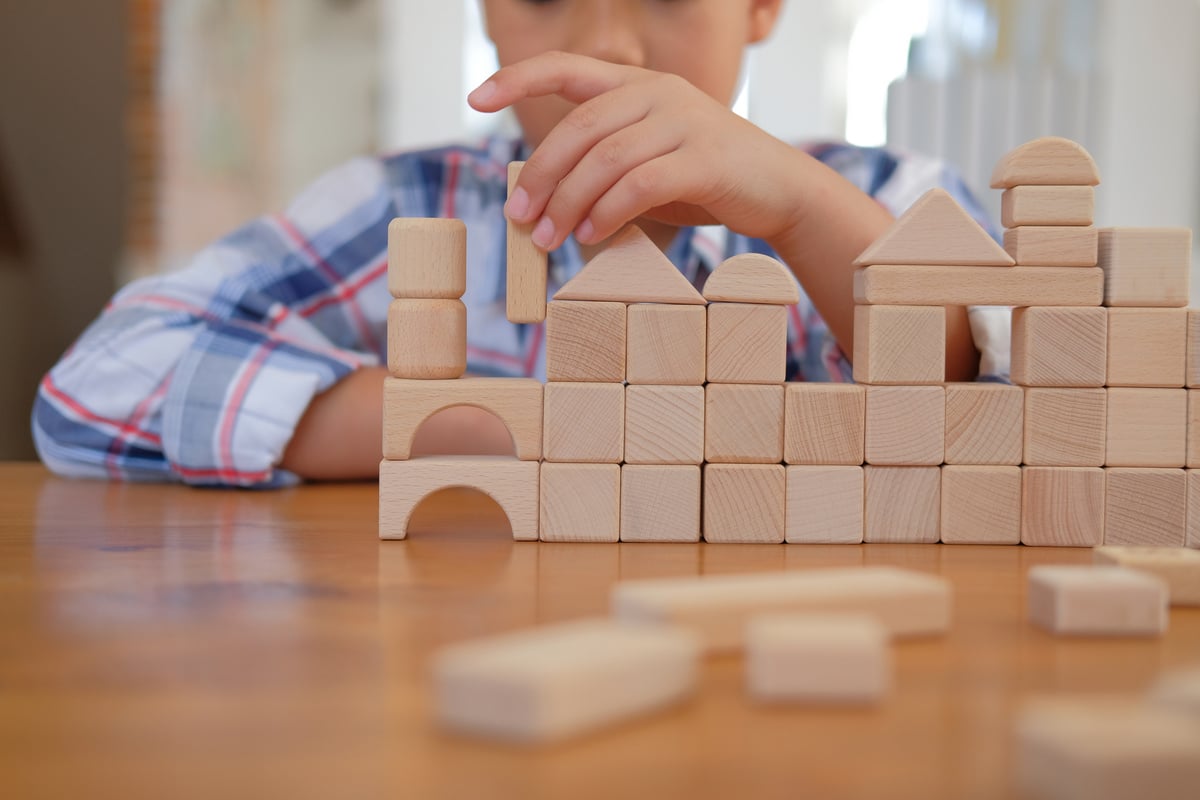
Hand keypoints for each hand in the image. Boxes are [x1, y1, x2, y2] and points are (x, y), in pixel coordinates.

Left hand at [468, 51, 809, 251]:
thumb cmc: (706, 180)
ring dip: (568, 203)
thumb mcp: (650, 159)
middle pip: (580, 126)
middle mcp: (659, 93)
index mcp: (640, 85)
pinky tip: (591, 234)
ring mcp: (684, 122)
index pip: (568, 68)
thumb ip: (605, 164)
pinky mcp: (704, 159)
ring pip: (605, 159)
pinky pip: (639, 185)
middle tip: (519, 216)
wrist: (780, 190)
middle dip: (541, 173)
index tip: (476, 99)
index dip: (518, 79)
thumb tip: (543, 199)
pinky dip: (608, 212)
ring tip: (549, 239)